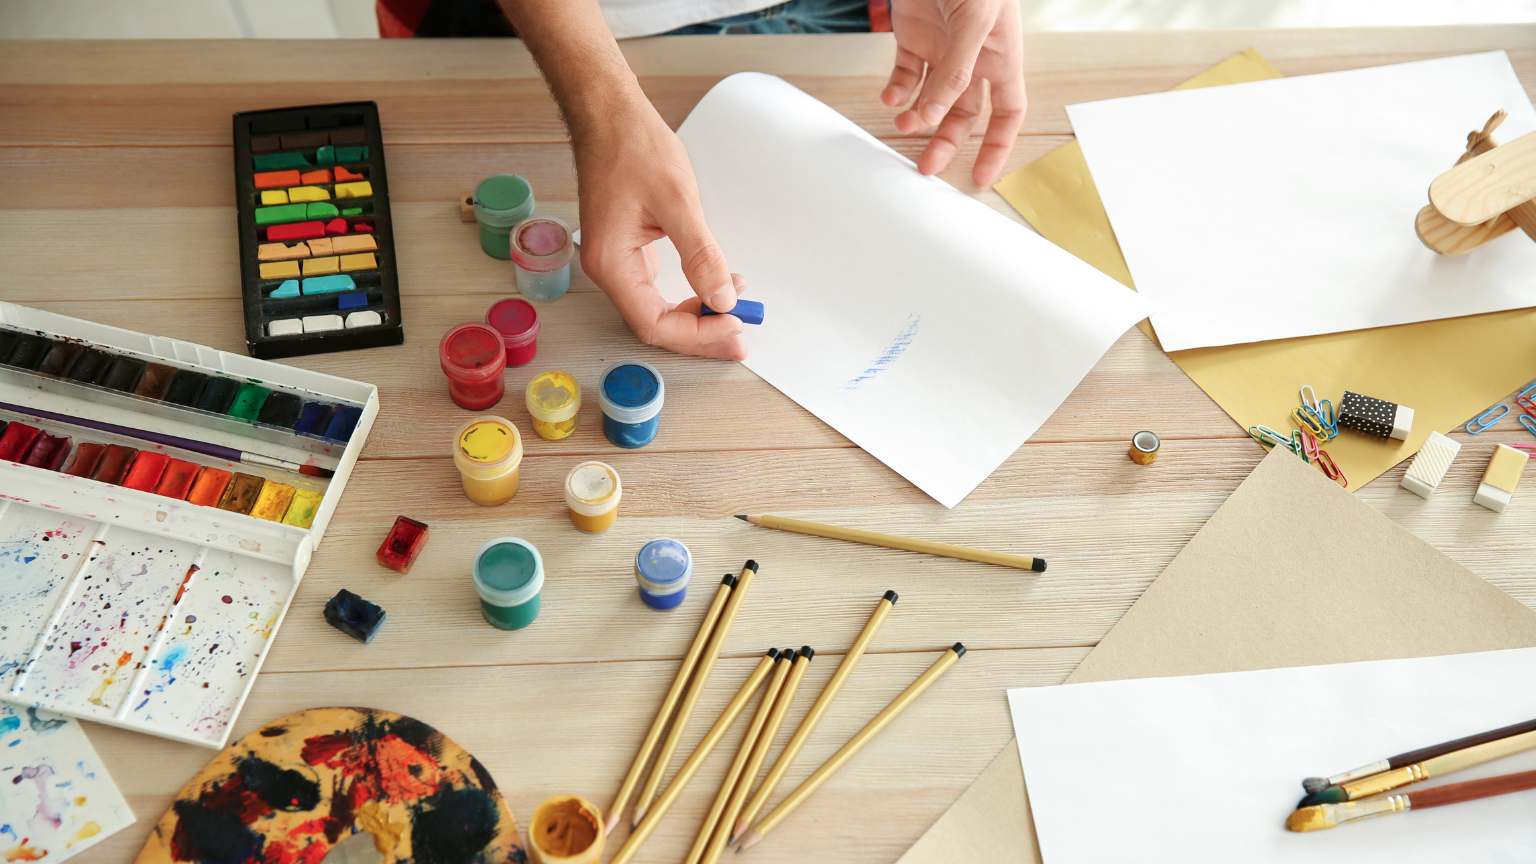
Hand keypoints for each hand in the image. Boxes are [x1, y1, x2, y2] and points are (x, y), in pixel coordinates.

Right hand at [574, 103, 747, 360]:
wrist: (608, 114)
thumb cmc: (632, 147)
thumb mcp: (676, 201)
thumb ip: (700, 255)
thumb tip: (722, 298)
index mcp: (612, 263)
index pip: (654, 324)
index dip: (697, 335)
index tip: (733, 327)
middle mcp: (609, 268)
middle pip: (656, 324)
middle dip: (701, 333)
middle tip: (742, 334)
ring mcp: (618, 260)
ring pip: (658, 309)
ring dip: (698, 316)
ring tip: (735, 311)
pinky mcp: (628, 249)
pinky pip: (658, 288)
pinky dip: (689, 294)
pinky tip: (715, 287)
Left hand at [882, 0, 1026, 186]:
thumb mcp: (974, 22)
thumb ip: (956, 70)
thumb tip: (936, 116)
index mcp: (1000, 57)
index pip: (1007, 113)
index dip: (997, 146)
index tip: (981, 176)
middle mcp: (973, 58)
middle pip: (964, 115)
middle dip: (946, 143)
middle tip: (926, 167)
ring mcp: (942, 49)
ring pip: (932, 100)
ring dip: (917, 117)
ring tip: (902, 123)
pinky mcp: (913, 38)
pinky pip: (905, 76)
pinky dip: (896, 90)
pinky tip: (890, 96)